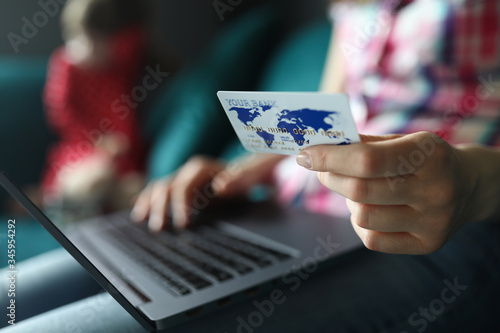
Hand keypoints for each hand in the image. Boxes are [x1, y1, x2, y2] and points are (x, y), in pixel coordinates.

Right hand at [131, 154, 284, 231]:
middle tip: (158, 229)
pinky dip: (147, 201)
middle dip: (160, 208)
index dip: (180, 205)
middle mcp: (187, 172)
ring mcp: (182, 179)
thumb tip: (219, 187)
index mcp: (201, 168)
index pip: (183, 186)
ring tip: (140, 221)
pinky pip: (159, 192)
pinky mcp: (180, 188)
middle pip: (166, 187)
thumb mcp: (248, 177)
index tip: (182, 225)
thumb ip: (237, 180)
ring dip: (148, 204)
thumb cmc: (248, 177)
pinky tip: (138, 213)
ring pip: (158, 188)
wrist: (248, 174)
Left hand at [296, 132, 478, 253]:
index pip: (366, 160)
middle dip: (330, 178)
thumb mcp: (403, 140)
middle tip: (323, 170)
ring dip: (348, 200)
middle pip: (359, 190)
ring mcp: (433, 222)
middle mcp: (435, 190)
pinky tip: (369, 209)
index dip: (329, 158)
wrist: (470, 186)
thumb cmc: (425, 158)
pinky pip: (372, 239)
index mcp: (428, 155)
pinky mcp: (427, 244)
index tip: (306, 155)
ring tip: (357, 189)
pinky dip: (360, 223)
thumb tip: (318, 149)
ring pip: (362, 216)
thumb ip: (363, 144)